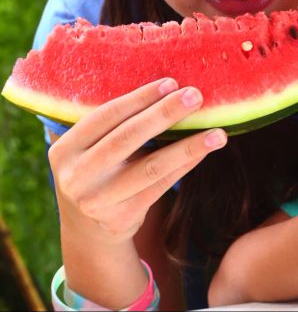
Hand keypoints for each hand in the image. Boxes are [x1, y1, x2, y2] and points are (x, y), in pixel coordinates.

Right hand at [49, 77, 227, 247]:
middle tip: (196, 96)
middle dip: (164, 114)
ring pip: (151, 167)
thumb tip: (168, 88)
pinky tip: (205, 150)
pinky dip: (186, 164)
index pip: (105, 116)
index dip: (139, 98)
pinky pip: (162, 185)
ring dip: (188, 146)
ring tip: (218, 133)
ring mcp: (99, 200)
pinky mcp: (122, 217)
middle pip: (127, 138)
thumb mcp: (89, 149)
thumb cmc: (99, 171)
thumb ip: (114, 125)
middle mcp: (77, 176)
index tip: (171, 82)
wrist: (88, 229)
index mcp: (65, 149)